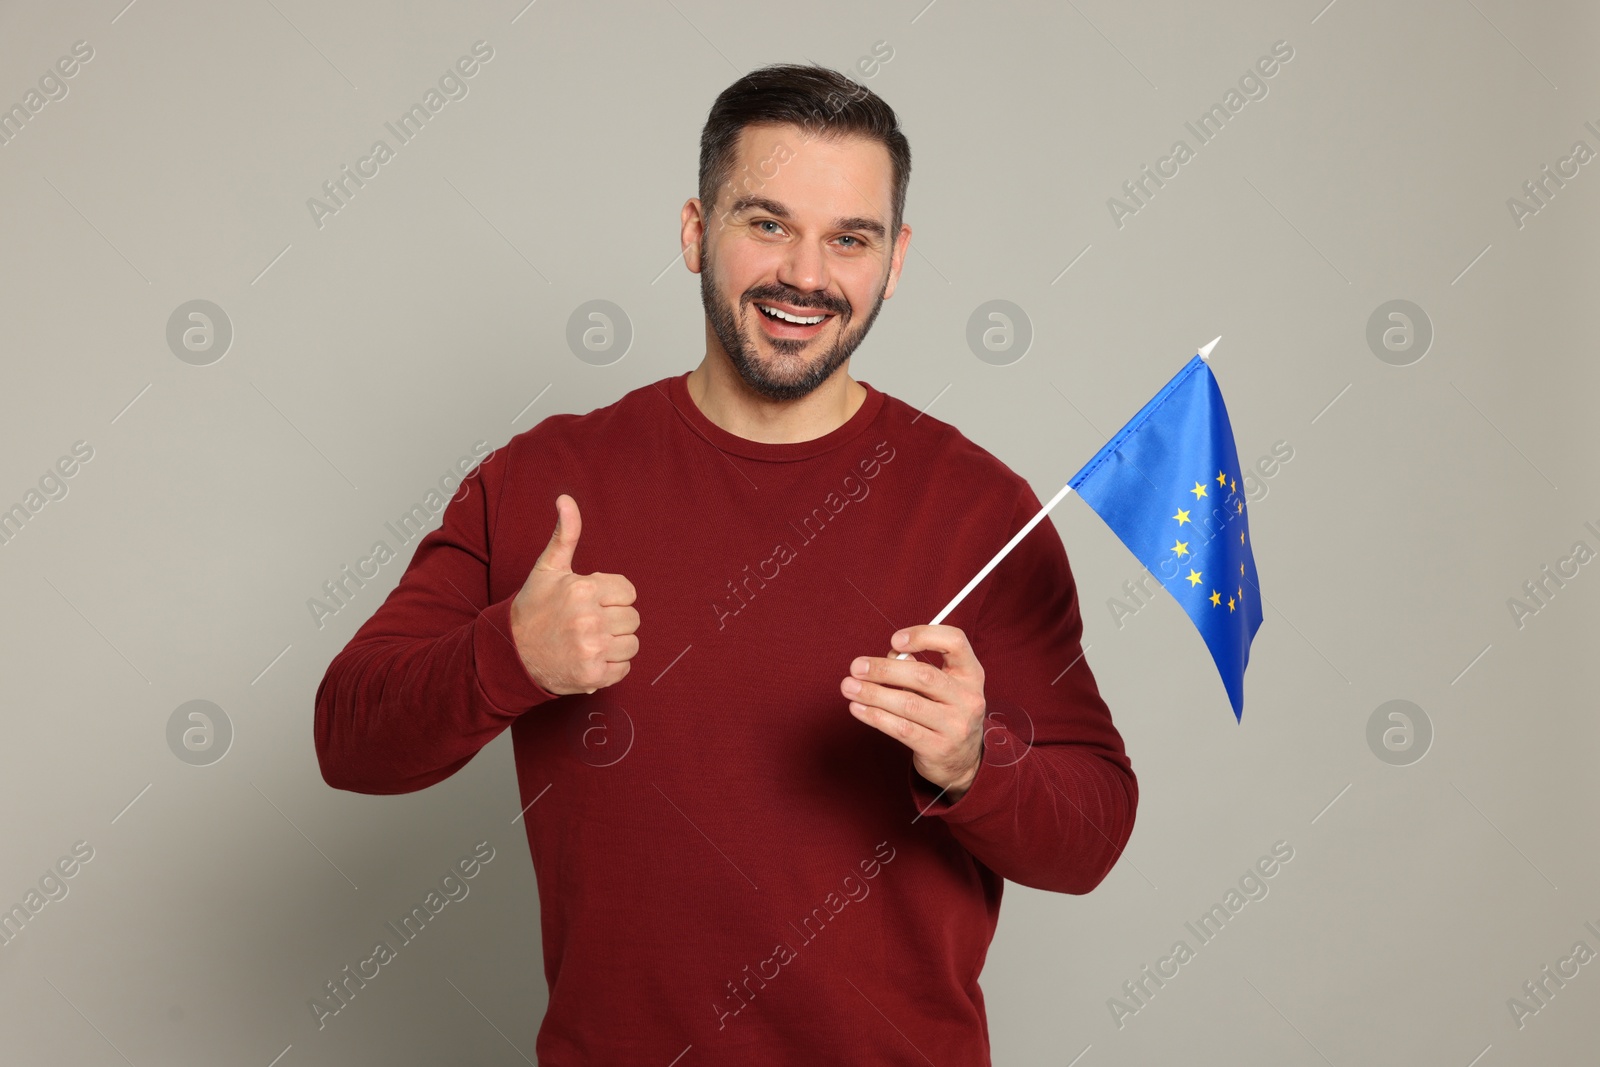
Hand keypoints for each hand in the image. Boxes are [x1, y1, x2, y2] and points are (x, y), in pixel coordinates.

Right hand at [509, 494, 638, 694]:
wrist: (510, 653)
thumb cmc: (534, 608)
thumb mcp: (548, 568)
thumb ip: (565, 534)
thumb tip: (566, 499)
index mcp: (582, 589)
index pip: (628, 592)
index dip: (612, 598)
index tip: (592, 602)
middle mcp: (588, 619)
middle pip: (633, 619)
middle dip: (614, 621)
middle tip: (588, 624)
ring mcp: (590, 649)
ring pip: (632, 644)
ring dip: (615, 645)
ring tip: (589, 641)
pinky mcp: (592, 676)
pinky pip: (624, 669)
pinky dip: (611, 667)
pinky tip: (589, 659)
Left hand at [840, 625, 985, 799]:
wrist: (961, 760)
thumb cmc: (944, 710)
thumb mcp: (942, 686)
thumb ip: (916, 666)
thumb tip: (885, 658)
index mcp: (970, 673)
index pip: (955, 642)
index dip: (924, 635)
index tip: (894, 640)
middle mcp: (968, 698)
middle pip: (924, 676)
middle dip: (884, 670)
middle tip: (856, 667)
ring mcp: (956, 725)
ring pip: (908, 704)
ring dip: (873, 694)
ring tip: (849, 687)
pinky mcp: (938, 748)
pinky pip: (901, 729)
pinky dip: (875, 717)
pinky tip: (858, 708)